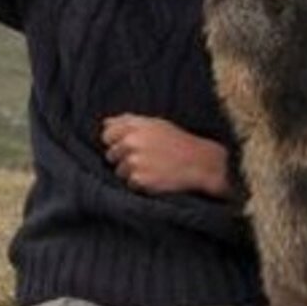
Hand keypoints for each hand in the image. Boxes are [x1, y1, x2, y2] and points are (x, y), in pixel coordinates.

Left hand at [101, 114, 230, 196]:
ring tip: (152, 168)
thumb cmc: (177, 142)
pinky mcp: (139, 180)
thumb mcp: (155, 124)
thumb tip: (105, 123)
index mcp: (134, 127)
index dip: (115, 142)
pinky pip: (129, 184)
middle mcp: (131, 143)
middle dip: (123, 158)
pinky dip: (140, 184)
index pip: (106, 135)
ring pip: (119, 171)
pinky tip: (156, 177)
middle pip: (110, 155)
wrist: (201, 164)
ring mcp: (134, 162)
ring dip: (131, 172)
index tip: (128, 146)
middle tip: (145, 158)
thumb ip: (128, 121)